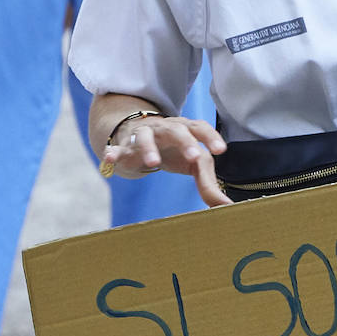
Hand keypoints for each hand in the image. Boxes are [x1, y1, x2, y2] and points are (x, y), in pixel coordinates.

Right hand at [102, 116, 229, 206]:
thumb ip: (208, 183)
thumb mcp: (193, 163)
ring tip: (152, 163)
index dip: (210, 137)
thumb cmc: (175, 150)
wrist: (141, 138)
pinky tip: (109, 160)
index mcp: (186, 129)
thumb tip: (227, 207)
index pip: (200, 128)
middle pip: (176, 130)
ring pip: (145, 138)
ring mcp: (143, 136)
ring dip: (149, 148)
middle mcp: (165, 129)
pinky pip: (118, 149)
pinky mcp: (124, 147)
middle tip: (194, 156)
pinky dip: (113, 153)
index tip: (220, 150)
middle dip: (185, 142)